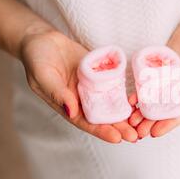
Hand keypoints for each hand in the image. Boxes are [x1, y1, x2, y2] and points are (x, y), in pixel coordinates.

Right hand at [20, 28, 137, 142]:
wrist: (43, 40)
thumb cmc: (37, 59)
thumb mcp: (43, 75)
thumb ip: (57, 93)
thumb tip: (71, 111)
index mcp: (67, 106)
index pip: (86, 123)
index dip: (102, 131)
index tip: (117, 138)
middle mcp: (82, 100)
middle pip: (103, 118)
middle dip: (120, 127)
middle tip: (136, 136)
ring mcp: (93, 88)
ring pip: (112, 104)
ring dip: (126, 114)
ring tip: (142, 122)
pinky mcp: (101, 75)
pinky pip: (114, 86)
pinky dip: (125, 94)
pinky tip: (140, 100)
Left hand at [129, 12, 179, 137]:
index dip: (170, 123)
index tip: (155, 133)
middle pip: (167, 108)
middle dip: (153, 120)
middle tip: (136, 132)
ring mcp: (173, 76)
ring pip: (157, 97)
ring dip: (144, 109)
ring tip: (130, 120)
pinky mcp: (162, 64)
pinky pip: (151, 79)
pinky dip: (141, 90)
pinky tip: (130, 99)